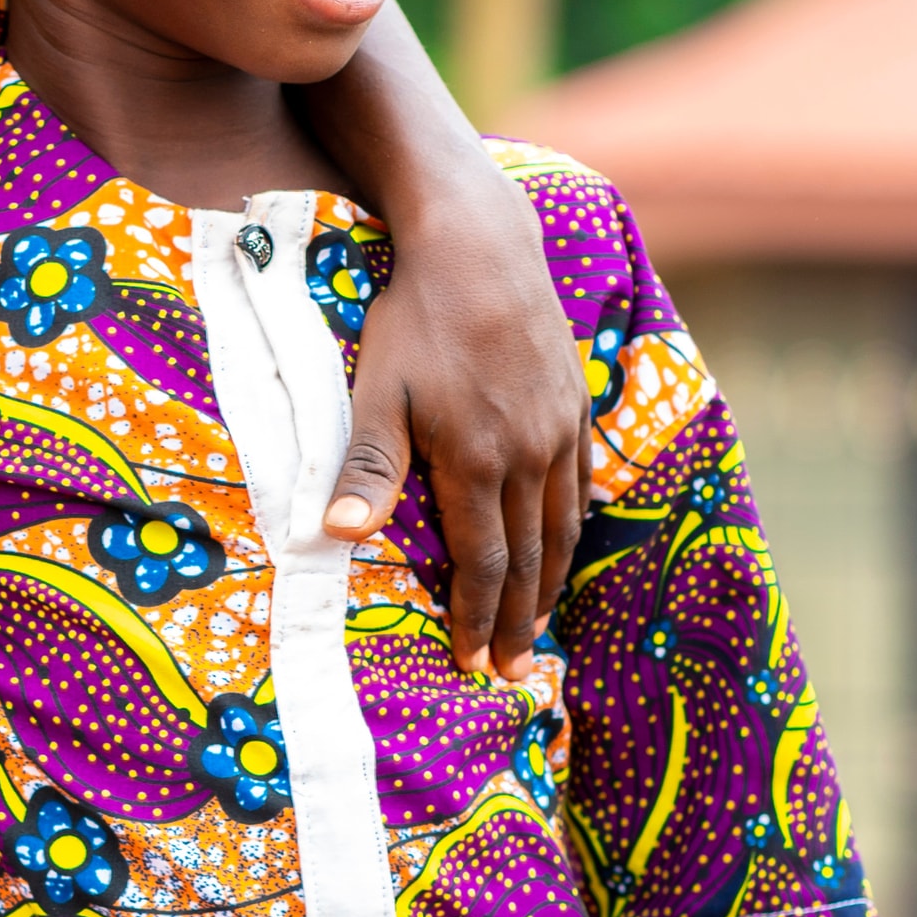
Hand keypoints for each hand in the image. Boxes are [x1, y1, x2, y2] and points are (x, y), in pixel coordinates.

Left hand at [329, 184, 585, 675]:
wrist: (479, 244)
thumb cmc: (414, 318)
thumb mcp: (376, 391)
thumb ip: (365, 467)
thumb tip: (338, 536)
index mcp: (478, 461)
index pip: (485, 564)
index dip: (480, 618)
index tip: (475, 663)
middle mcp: (530, 453)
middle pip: (530, 558)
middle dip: (522, 621)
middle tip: (518, 672)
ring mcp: (559, 427)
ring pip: (561, 523)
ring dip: (551, 581)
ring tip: (541, 625)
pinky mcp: (573, 400)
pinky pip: (579, 480)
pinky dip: (572, 522)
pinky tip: (567, 539)